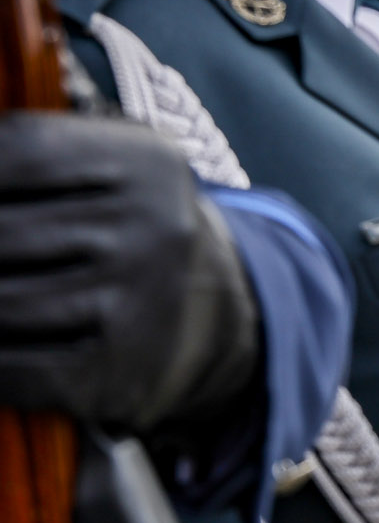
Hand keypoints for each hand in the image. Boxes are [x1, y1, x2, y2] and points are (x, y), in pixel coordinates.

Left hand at [0, 113, 256, 428]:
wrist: (214, 313)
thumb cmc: (129, 229)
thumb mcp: (112, 164)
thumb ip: (38, 150)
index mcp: (149, 163)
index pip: (20, 148)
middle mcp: (154, 228)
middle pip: (2, 232)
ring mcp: (136, 304)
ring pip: (0, 303)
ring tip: (3, 284)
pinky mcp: (115, 373)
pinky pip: (11, 369)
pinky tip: (2, 341)